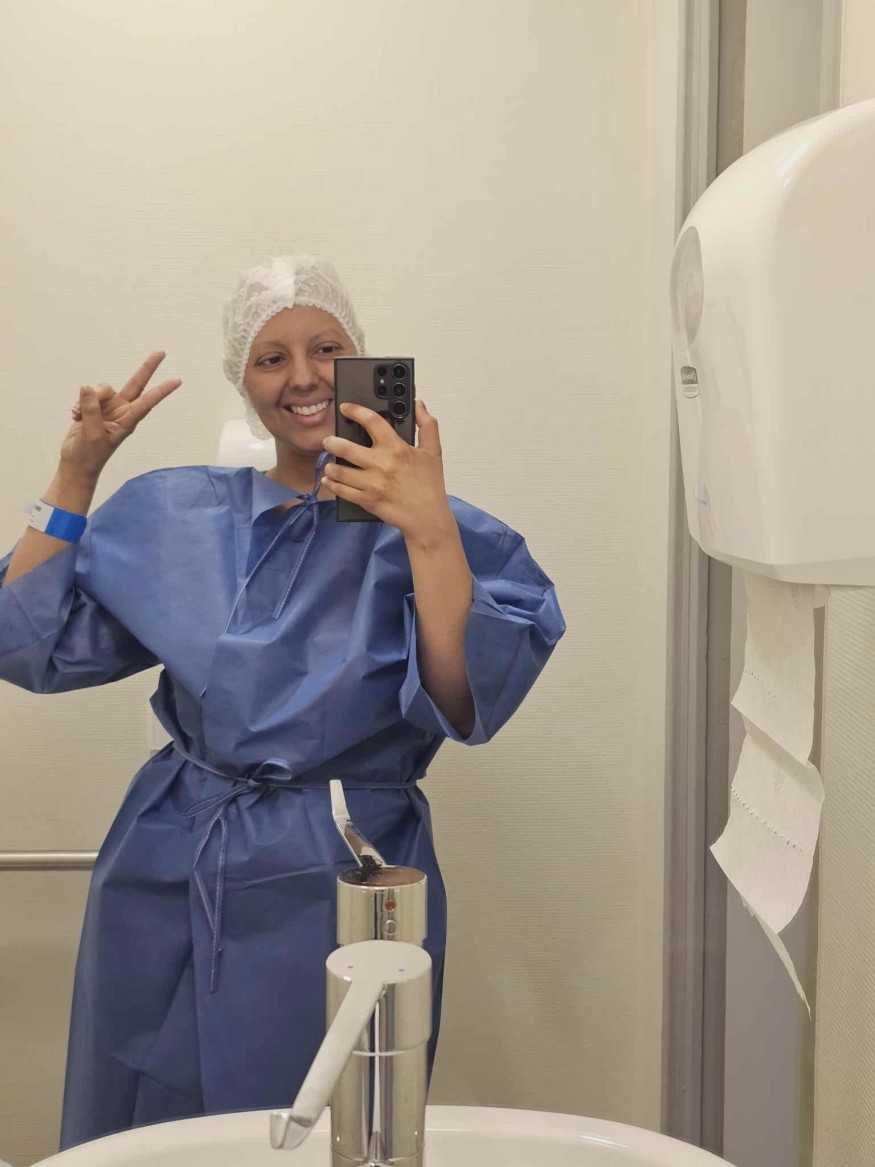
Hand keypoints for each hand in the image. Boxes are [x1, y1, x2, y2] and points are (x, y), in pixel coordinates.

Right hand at [62, 351, 181, 480]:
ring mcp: (109, 407)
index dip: (161, 390)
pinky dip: (79, 403)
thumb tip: (87, 387)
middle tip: (162, 352)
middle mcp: (121, 411)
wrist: (76, 462)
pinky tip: (75, 416)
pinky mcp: (95, 406)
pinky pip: (87, 394)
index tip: (177, 381)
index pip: (147, 402)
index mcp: (128, 420)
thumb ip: (91, 410)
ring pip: (102, 388)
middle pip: (136, 384)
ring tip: (79, 415)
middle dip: (147, 368)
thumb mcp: (92, 435)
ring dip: (88, 398)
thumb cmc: (90, 455)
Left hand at [321, 399, 453, 543]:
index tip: (346, 408)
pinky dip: (332, 484)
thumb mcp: (433, 451)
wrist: (427, 517)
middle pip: (345, 447)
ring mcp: (372, 484)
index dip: (355, 410)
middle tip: (328, 441)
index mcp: (396, 448)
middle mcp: (381, 464)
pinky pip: (342, 491)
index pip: (371, 421)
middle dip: (331, 442)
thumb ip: (427, 425)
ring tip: (330, 463)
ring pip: (339, 470)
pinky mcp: (366, 500)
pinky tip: (330, 480)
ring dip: (331, 465)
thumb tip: (419, 405)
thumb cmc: (430, 485)